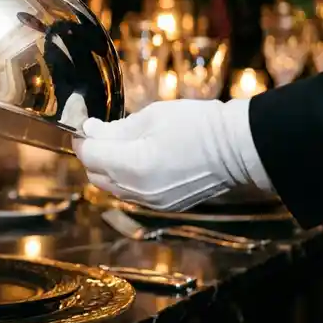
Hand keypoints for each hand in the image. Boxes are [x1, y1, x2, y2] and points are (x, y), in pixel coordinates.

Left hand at [73, 99, 271, 210]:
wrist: (240, 148)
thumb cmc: (197, 125)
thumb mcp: (151, 117)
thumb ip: (116, 128)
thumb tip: (90, 131)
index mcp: (132, 166)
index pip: (88, 155)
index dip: (83, 138)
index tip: (86, 124)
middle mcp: (138, 191)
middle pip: (95, 175)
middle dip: (93, 154)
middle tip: (102, 132)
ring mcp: (151, 202)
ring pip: (112, 187)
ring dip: (108, 168)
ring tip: (123, 144)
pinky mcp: (164, 205)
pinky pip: (131, 194)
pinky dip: (126, 178)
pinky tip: (140, 159)